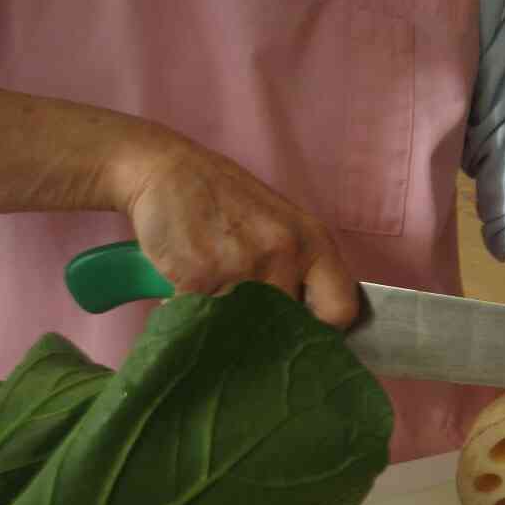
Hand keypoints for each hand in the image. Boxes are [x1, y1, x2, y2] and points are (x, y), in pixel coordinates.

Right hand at [109, 130, 358, 328]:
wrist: (164, 171)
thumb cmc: (226, 200)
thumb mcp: (282, 225)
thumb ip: (301, 270)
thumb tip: (308, 330)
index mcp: (314, 242)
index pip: (341, 310)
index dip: (322, 330)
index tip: (302, 333)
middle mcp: (285, 253)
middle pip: (288, 328)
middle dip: (267, 330)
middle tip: (247, 314)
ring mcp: (242, 265)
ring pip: (244, 327)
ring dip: (226, 322)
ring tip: (214, 291)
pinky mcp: (199, 277)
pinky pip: (203, 319)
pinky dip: (192, 314)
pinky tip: (187, 286)